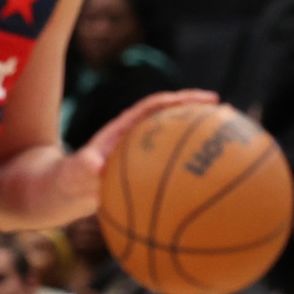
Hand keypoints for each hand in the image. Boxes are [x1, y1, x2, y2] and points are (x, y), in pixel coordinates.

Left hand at [71, 89, 218, 204]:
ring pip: (175, 144)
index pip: (154, 108)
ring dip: (198, 142)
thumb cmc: (67, 181)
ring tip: (229, 143)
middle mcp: (136, 138)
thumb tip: (97, 167)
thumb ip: (82, 168)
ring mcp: (143, 156)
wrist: (64, 193)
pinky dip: (189, 176)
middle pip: (171, 119)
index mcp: (123, 130)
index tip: (204, 100)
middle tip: (226, 111)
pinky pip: (171, 172)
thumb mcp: (71, 174)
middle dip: (197, 113)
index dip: (179, 101)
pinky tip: (210, 189)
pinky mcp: (145, 173)